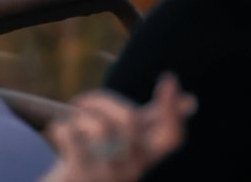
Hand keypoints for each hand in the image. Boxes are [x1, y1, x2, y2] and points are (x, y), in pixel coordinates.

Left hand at [42, 74, 192, 181]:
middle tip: (83, 102)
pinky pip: (72, 136)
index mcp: (146, 156)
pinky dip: (61, 128)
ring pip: (100, 126)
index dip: (173, 109)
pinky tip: (59, 135)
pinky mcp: (82, 176)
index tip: (168, 78)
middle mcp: (134, 168)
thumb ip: (154, 121)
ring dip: (79, 115)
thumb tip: (191, 101)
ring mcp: (110, 175)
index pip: (172, 137)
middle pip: (131, 119)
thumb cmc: (100, 160)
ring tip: (70, 122)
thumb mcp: (127, 142)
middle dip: (102, 100)